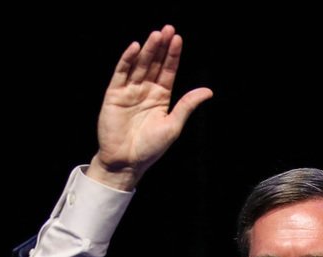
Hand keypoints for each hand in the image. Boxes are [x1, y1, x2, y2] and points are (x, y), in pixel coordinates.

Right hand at [88, 25, 213, 190]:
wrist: (126, 162)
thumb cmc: (150, 148)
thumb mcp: (173, 125)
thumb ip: (187, 106)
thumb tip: (208, 91)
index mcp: (160, 98)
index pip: (167, 71)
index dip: (172, 55)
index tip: (178, 39)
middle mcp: (145, 91)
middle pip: (154, 64)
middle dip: (161, 47)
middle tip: (168, 29)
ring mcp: (130, 91)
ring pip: (139, 65)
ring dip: (147, 49)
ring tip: (156, 35)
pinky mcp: (114, 94)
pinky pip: (121, 74)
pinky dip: (127, 60)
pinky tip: (135, 48)